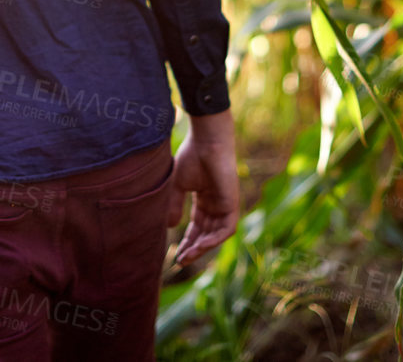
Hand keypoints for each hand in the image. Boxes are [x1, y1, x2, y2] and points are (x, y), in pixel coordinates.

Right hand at [167, 110, 238, 266]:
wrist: (206, 142)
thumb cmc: (191, 157)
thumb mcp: (178, 186)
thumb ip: (174, 206)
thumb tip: (170, 227)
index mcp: (205, 199)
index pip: (198, 226)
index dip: (188, 240)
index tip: (176, 253)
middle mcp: (216, 204)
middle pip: (206, 234)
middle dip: (194, 248)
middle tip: (180, 261)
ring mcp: (225, 205)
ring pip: (216, 235)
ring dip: (202, 248)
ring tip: (186, 257)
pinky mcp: (232, 204)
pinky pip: (226, 230)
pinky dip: (213, 240)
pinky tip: (199, 246)